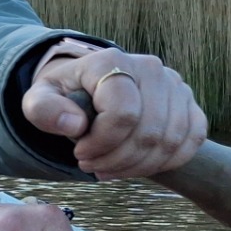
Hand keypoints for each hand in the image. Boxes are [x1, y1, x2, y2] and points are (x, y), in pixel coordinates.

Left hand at [21, 44, 207, 179]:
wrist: (87, 88)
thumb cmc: (63, 96)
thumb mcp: (38, 99)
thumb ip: (44, 110)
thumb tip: (75, 125)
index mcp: (112, 62)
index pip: (123, 113)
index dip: (101, 143)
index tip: (79, 152)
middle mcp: (150, 68)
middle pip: (148, 131)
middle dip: (116, 160)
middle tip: (91, 166)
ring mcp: (174, 85)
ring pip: (170, 140)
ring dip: (137, 166)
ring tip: (109, 168)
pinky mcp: (189, 103)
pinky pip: (191, 140)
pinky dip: (165, 162)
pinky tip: (137, 166)